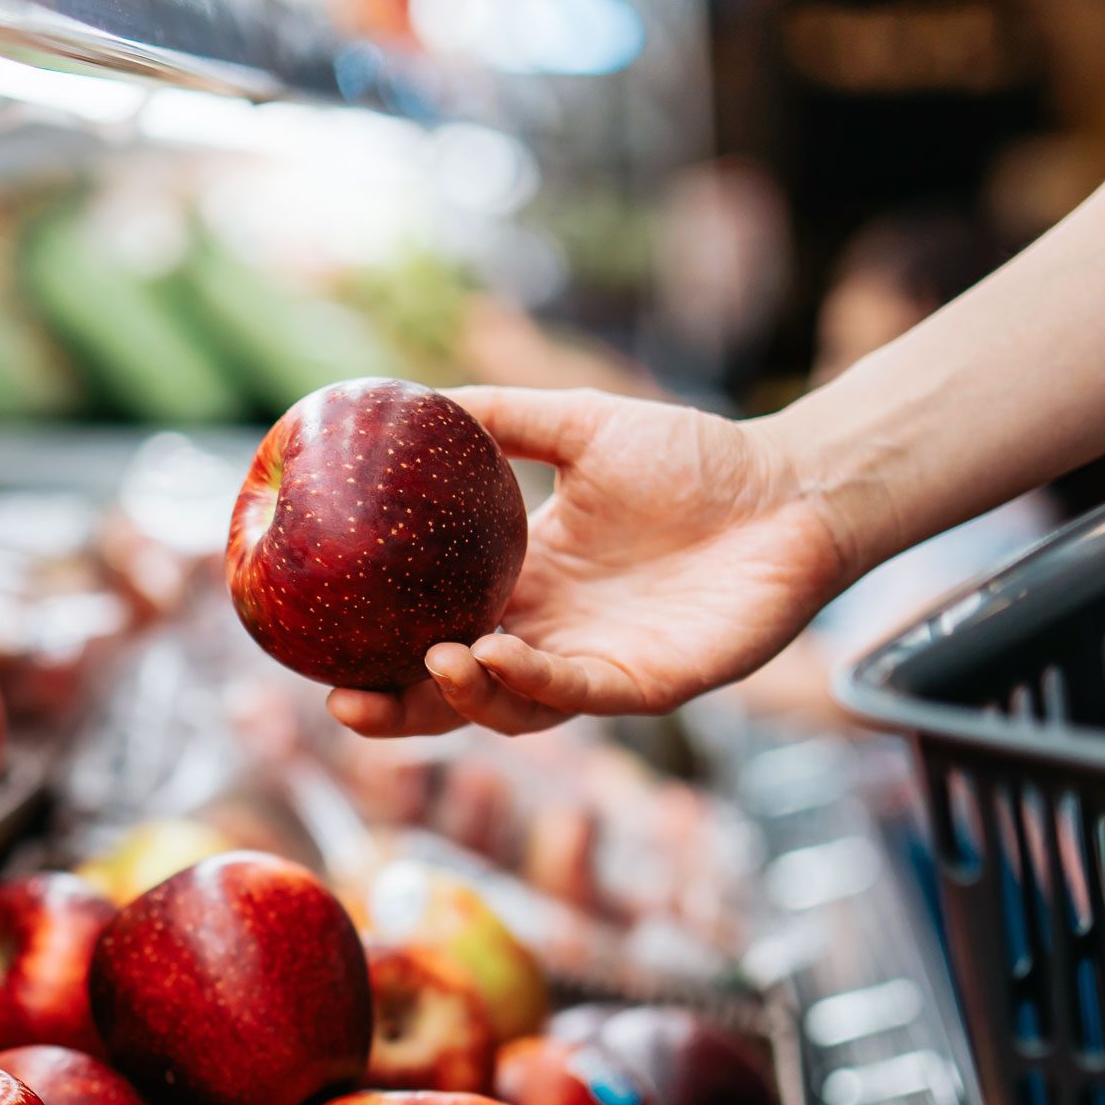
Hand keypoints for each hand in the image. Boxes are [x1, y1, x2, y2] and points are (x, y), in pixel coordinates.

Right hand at [326, 387, 852, 737]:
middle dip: (398, 711)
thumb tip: (410, 394)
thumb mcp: (578, 425)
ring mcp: (598, 667)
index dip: (376, 650)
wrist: (790, 485)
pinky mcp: (649, 685)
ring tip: (435, 657)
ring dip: (464, 695)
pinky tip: (495, 651)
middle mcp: (550, 636)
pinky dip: (532, 681)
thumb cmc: (694, 459)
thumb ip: (500, 417)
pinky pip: (578, 695)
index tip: (315, 646)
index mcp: (525, 585)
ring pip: (511, 708)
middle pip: (455, 693)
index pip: (433, 632)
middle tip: (341, 704)